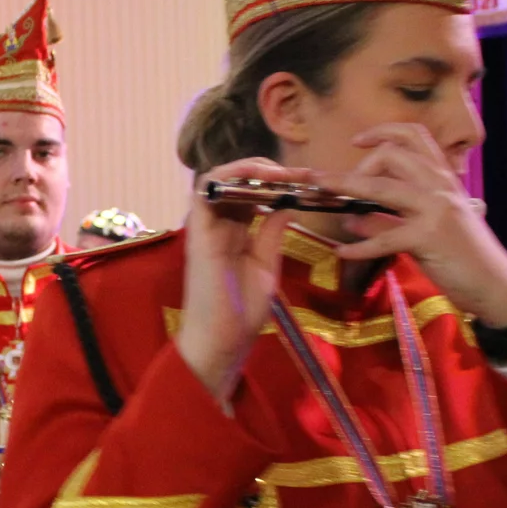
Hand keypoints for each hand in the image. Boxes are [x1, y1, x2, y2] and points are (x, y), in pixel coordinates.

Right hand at [173, 158, 304, 403]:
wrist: (223, 339)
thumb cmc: (242, 311)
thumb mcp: (266, 264)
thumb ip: (273, 233)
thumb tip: (288, 205)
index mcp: (234, 232)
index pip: (250, 193)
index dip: (276, 182)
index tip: (307, 182)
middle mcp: (217, 223)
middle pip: (235, 181)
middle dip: (267, 170)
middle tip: (301, 174)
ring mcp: (206, 224)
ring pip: (219, 178)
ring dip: (250, 168)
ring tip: (282, 173)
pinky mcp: (199, 229)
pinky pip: (206, 190)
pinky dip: (230, 175)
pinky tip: (260, 177)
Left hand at [326, 124, 506, 328]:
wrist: (497, 285)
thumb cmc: (463, 257)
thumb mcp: (426, 230)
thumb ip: (389, 219)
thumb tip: (351, 216)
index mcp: (443, 178)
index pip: (414, 135)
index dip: (382, 131)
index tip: (357, 141)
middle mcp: (440, 185)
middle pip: (391, 155)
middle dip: (354, 167)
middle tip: (332, 186)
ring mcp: (436, 208)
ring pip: (382, 188)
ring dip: (345, 187)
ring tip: (320, 193)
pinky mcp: (430, 236)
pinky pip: (384, 236)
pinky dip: (359, 246)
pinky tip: (343, 252)